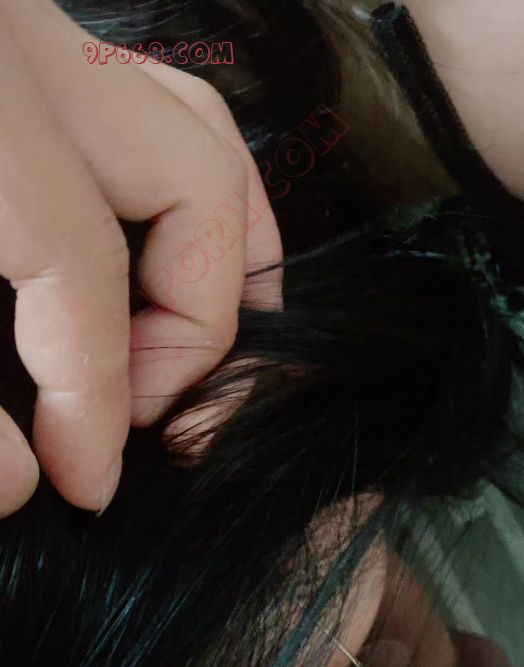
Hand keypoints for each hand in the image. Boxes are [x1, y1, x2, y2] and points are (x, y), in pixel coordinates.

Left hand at [0, 0, 280, 513]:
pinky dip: (188, 207)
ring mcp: (40, 37)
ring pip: (200, 137)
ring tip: (177, 352)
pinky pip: (161, 123)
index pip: (81, 264)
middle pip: (194, 181)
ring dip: (221, 258)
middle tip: (147, 407)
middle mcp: (24, 44)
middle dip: (194, 322)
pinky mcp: (35, 54)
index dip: (99, 398)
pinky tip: (158, 277)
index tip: (89, 482)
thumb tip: (28, 486)